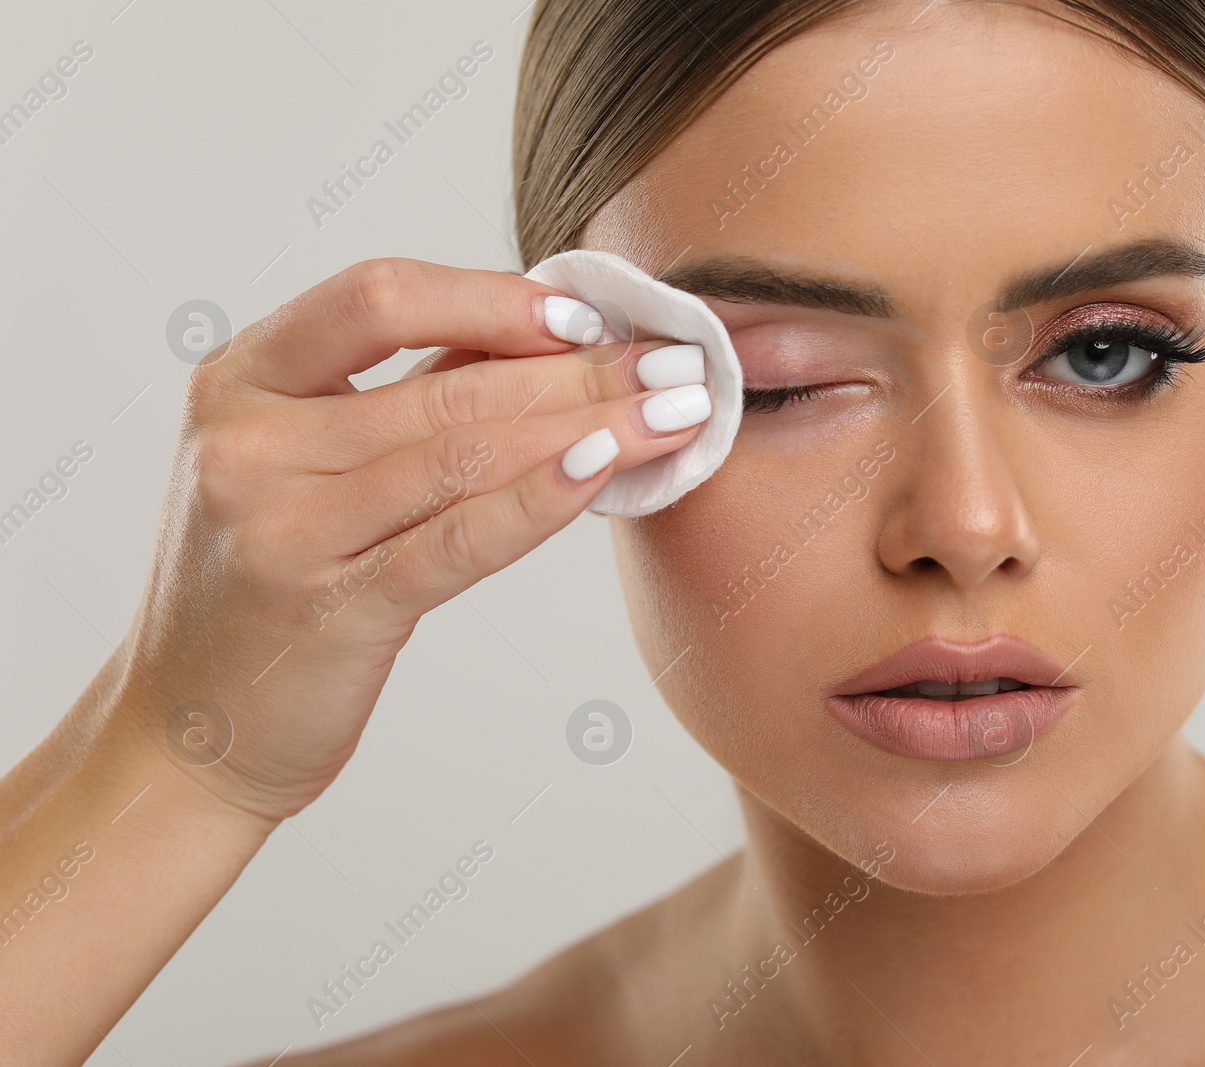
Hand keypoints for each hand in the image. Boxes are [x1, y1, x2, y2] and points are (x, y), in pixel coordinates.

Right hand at [114, 257, 709, 821]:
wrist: (187, 731)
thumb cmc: (263, 587)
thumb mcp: (297, 464)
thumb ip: (395, 395)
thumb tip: (531, 334)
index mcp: (237, 380)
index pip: (379, 297)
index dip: (494, 299)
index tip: (587, 315)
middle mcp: (248, 444)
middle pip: (444, 383)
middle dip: (579, 372)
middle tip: (673, 366)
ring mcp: (279, 529)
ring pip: (462, 455)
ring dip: (587, 427)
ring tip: (673, 416)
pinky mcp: (328, 611)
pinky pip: (455, 542)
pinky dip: (539, 502)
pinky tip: (604, 470)